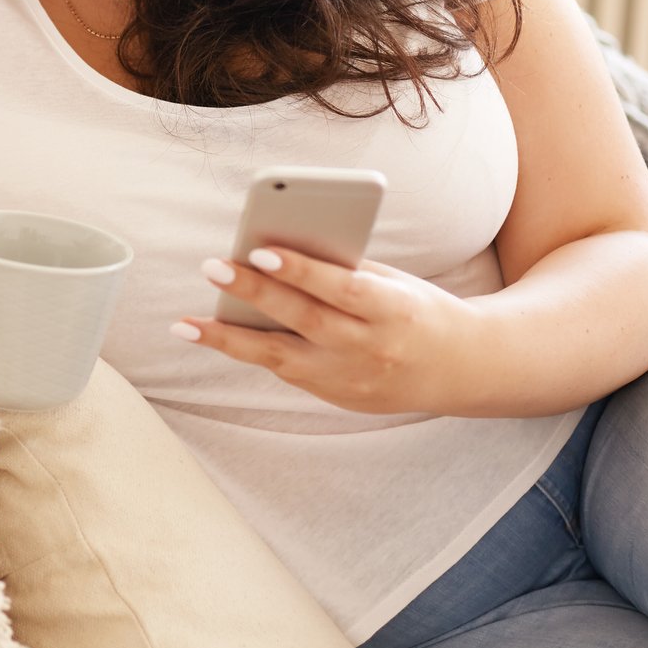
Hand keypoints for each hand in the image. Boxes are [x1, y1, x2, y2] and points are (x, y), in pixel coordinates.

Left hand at [173, 246, 477, 415]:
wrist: (460, 368)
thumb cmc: (418, 309)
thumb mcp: (394, 283)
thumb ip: (346, 271)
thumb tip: (281, 252)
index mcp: (394, 311)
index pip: (342, 288)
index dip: (303, 271)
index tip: (261, 249)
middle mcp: (371, 349)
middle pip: (305, 319)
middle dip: (256, 293)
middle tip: (213, 266)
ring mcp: (352, 379)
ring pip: (283, 358)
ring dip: (230, 339)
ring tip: (186, 323)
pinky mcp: (339, 398)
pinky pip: (287, 372)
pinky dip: (251, 352)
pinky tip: (217, 335)